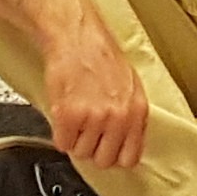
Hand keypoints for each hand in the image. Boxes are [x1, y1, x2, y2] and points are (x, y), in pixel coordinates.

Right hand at [37, 12, 149, 169]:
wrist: (76, 35)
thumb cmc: (100, 54)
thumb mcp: (130, 84)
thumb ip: (131, 115)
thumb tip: (128, 141)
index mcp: (137, 110)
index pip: (130, 158)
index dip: (115, 156)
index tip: (107, 149)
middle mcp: (118, 117)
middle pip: (103, 160)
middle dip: (93, 148)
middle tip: (87, 131)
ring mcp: (93, 117)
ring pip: (81, 153)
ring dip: (75, 139)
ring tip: (76, 115)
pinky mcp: (68, 115)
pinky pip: (62, 143)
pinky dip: (59, 133)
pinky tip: (64, 114)